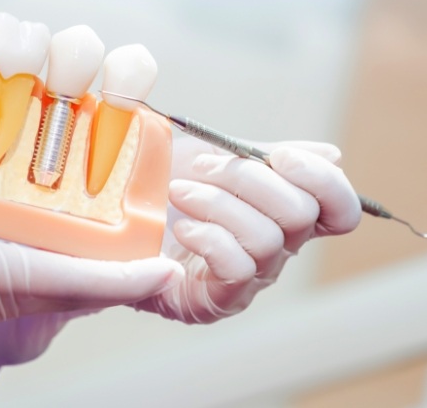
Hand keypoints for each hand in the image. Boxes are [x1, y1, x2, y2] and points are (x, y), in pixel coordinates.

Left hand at [131, 136, 360, 322]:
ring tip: (178, 193)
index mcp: (284, 213)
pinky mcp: (218, 300)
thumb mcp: (215, 156)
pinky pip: (237, 268)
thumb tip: (331, 154)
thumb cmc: (164, 185)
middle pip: (301, 215)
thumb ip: (266, 155)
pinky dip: (209, 239)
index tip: (280, 156)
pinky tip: (182, 228)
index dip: (322, 180)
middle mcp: (278, 249)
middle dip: (248, 180)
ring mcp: (250, 278)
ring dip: (217, 205)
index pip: (339, 209)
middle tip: (203, 168)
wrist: (116, 218)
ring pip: (266, 239)